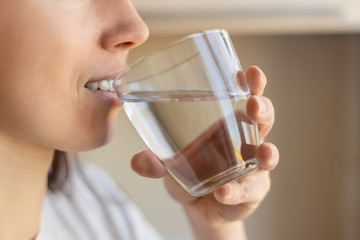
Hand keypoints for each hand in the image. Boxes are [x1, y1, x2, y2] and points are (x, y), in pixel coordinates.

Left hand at [131, 66, 278, 238]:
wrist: (197, 207)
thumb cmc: (189, 173)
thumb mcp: (170, 165)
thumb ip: (155, 163)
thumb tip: (136, 161)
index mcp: (228, 124)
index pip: (245, 98)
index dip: (251, 84)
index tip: (251, 71)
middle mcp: (245, 142)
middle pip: (263, 121)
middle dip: (263, 109)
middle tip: (254, 103)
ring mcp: (252, 168)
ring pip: (268, 156)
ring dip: (267, 153)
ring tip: (263, 152)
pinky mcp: (250, 193)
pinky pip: (248, 191)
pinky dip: (236, 192)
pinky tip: (223, 192)